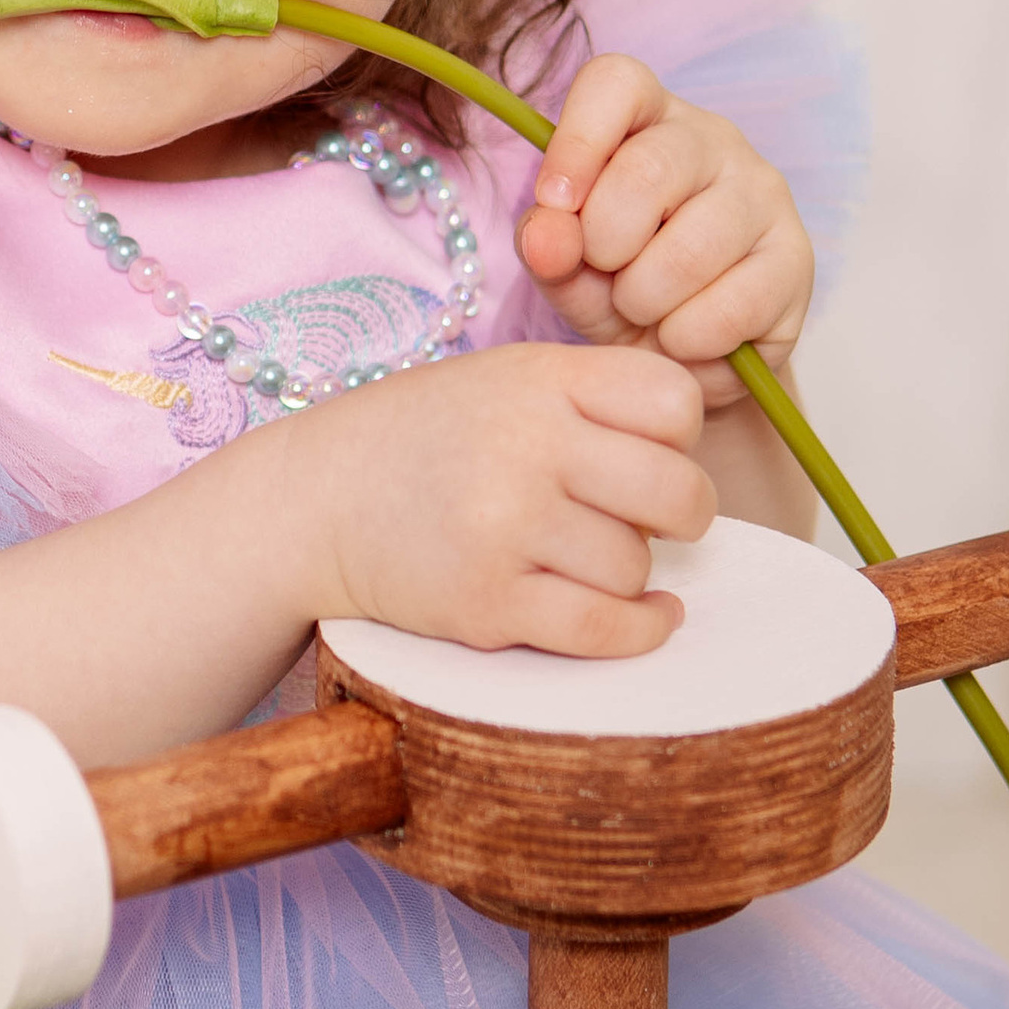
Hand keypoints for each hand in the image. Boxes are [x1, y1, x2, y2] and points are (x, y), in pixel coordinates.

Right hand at [304, 340, 714, 657]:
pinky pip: (605, 629)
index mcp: (539, 380)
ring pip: (637, 568)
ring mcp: (505, 528)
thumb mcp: (504, 380)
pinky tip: (644, 615)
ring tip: (584, 554)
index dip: (677, 436)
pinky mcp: (487, 603)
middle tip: (652, 518)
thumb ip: (594, 399)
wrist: (313, 501)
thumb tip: (695, 466)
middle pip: (678, 494)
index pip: (674, 402)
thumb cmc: (425, 439)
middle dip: (682, 514)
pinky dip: (640, 629)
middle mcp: (526, 447)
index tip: (648, 452)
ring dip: (628, 571)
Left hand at [516, 56, 813, 405]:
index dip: (578, 140)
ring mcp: (764, 193)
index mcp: (647, 118)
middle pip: (647, 169)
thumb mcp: (566, 267)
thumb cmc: (619, 289)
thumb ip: (546, 244)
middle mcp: (714, 140)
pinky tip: (685, 336)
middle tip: (605, 277)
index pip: (616, 82)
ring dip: (644, 302)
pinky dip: (687, 340)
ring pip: (689, 250)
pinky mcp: (797, 258)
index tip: (554, 202)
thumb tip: (548, 233)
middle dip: (605, 244)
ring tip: (644, 311)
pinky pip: (729, 308)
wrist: (684, 354)